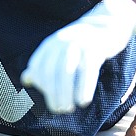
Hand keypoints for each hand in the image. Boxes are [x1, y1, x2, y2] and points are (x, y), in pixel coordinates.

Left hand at [21, 0, 135, 112]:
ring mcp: (78, 43)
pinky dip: (84, 88)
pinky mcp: (95, 48)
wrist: (109, 25)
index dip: (41, 85)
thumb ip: (43, 64)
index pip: (38, 67)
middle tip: (59, 109)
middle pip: (51, 71)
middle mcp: (62, 41)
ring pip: (66, 72)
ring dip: (65, 93)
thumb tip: (26, 79)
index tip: (50, 99)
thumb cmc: (82, 43)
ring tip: (68, 108)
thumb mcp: (60, 50)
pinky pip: (87, 71)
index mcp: (51, 43)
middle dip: (53, 93)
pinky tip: (83, 101)